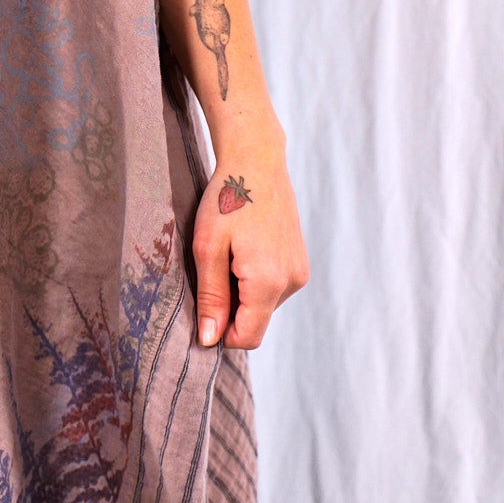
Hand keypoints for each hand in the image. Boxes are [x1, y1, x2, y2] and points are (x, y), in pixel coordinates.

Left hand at [192, 127, 309, 350]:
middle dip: (230, 308)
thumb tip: (210, 340)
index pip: (247, 337)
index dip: (221, 333)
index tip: (203, 307)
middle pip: (255, 321)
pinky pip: (274, 288)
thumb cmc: (226, 199)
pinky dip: (255, 280)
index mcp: (268, 282)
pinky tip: (244, 249)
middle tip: (213, 267)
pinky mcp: (300, 262)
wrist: (257, 162)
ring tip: (229, 253)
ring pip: (263, 305)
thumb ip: (211, 297)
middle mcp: (291, 282)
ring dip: (242, 292)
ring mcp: (299, 272)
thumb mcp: (208, 248)